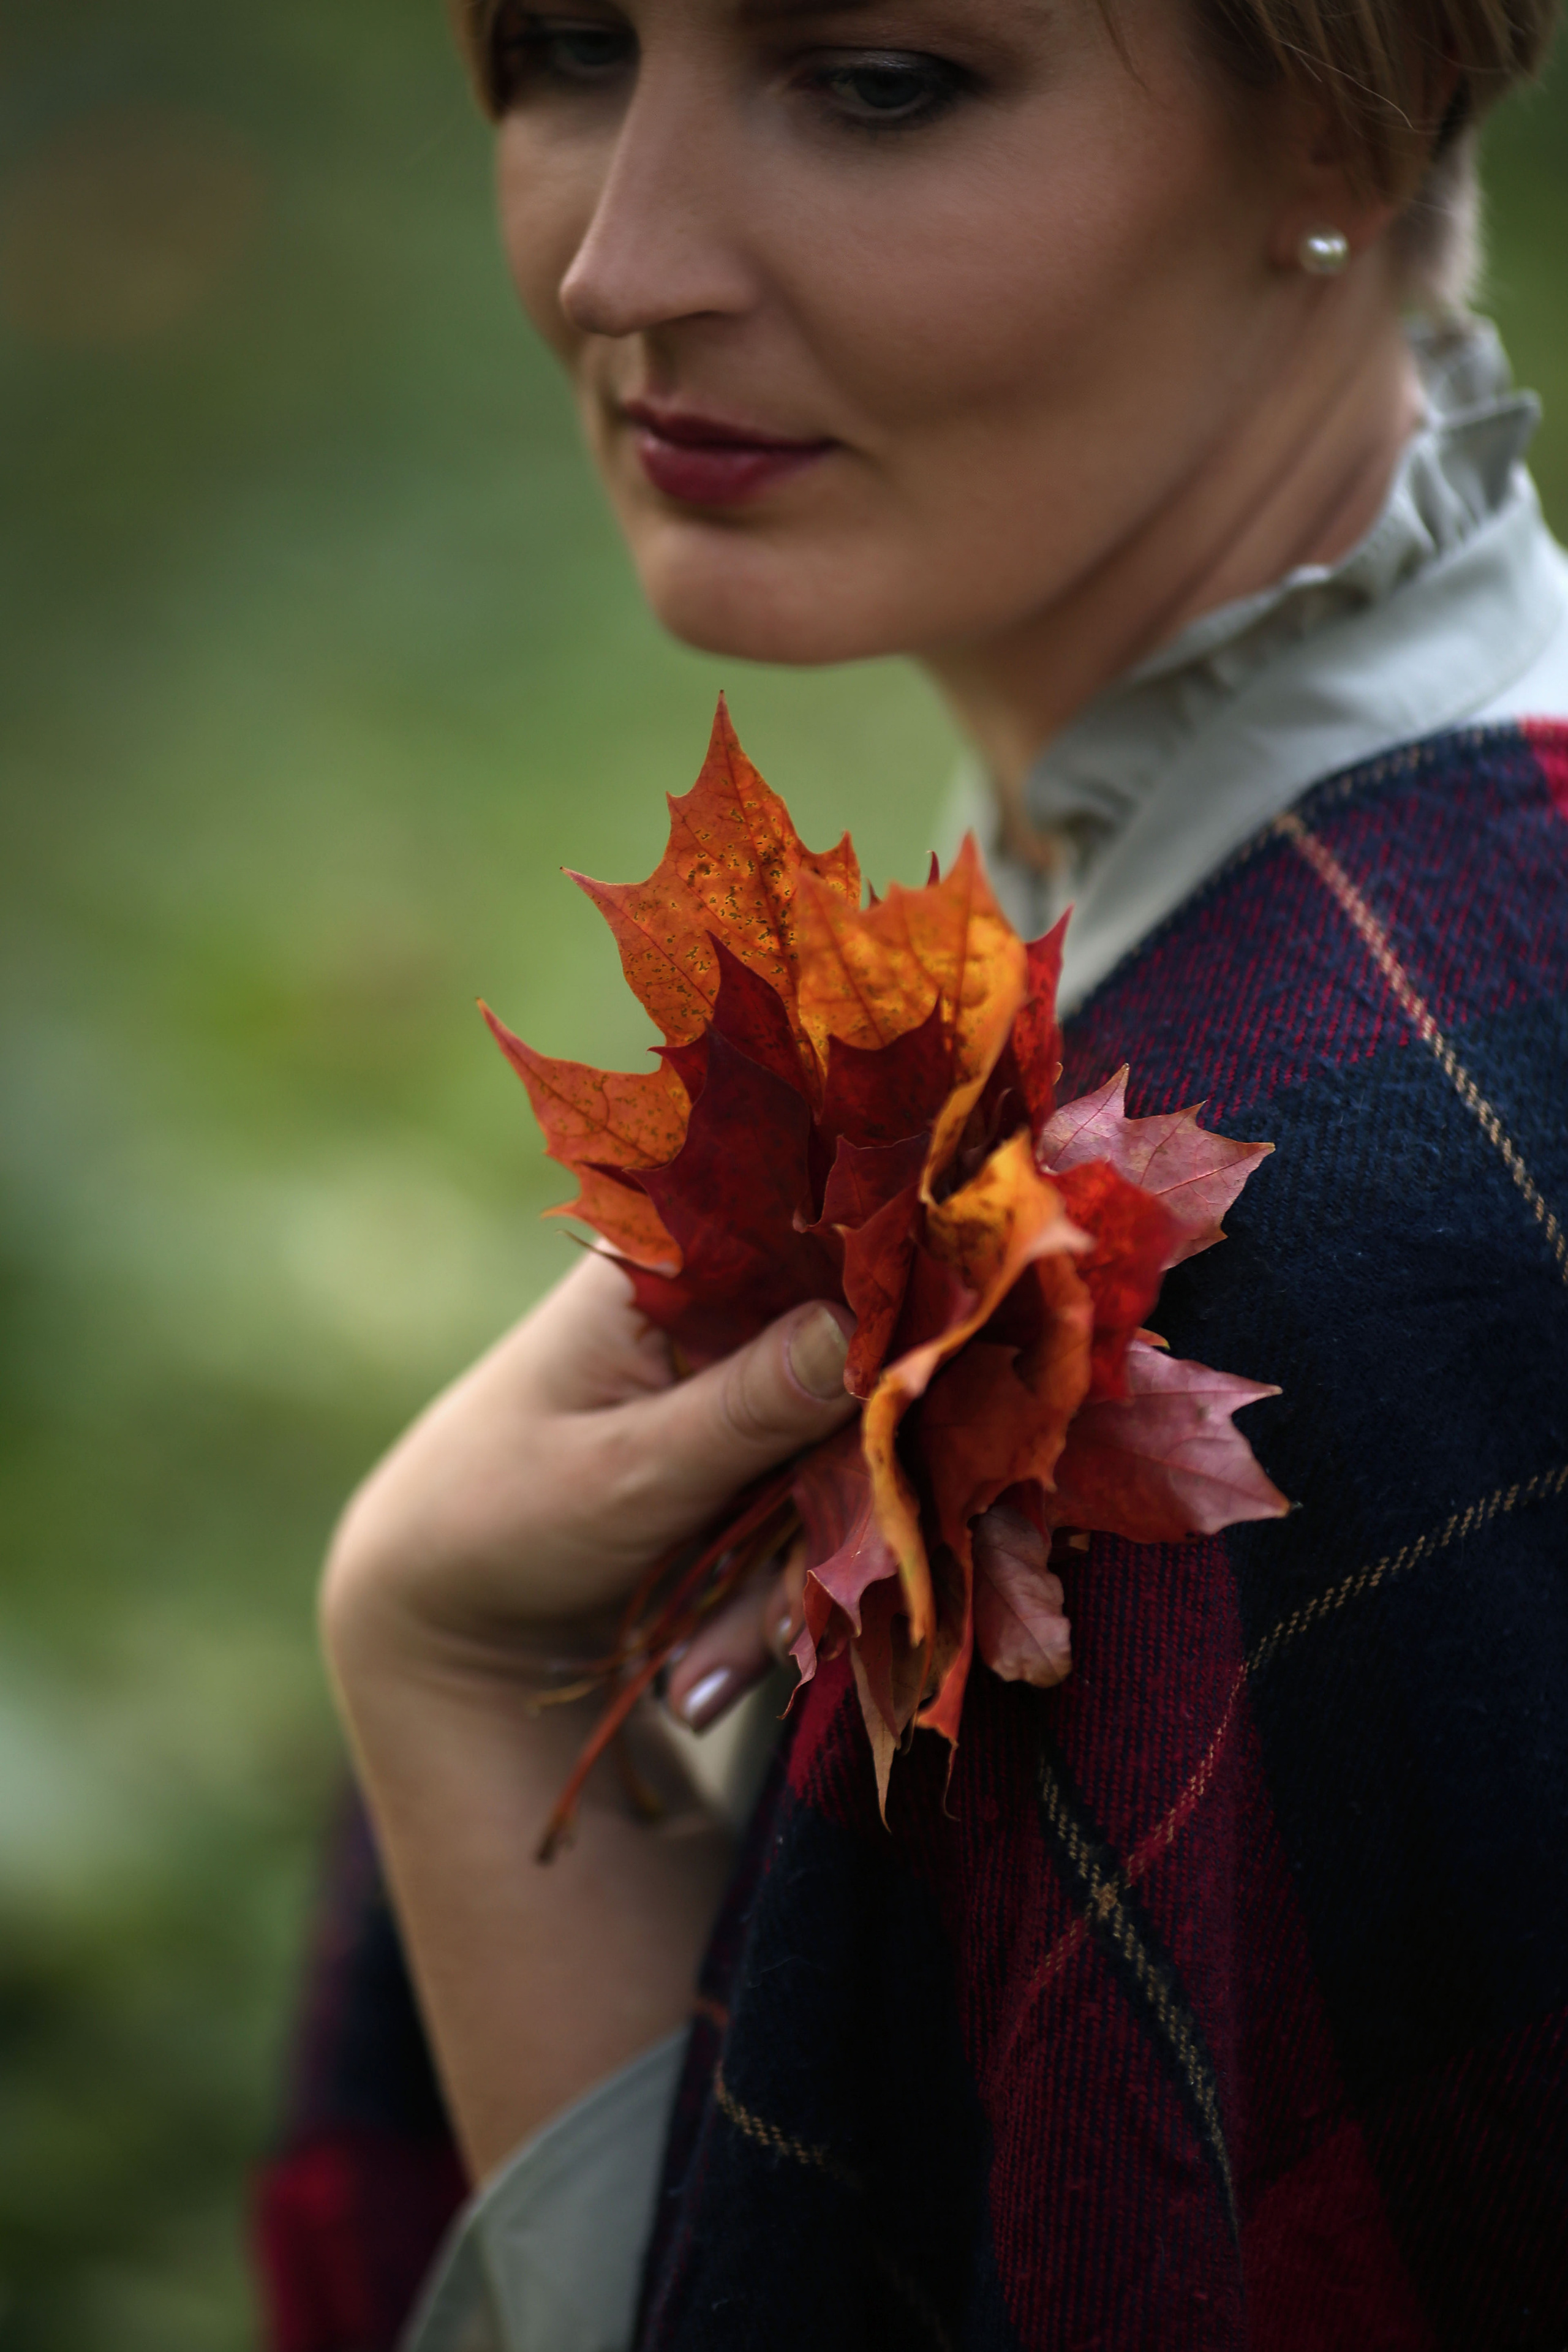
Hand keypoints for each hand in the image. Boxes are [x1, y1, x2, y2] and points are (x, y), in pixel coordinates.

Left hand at [318, 1249, 859, 2176]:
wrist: (446, 1618)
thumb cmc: (496, 1520)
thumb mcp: (620, 1472)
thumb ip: (747, 1407)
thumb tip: (868, 1330)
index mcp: (669, 1256)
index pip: (822, 1239)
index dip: (892, 1311)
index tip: (922, 1408)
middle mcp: (725, 1302)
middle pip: (860, 1360)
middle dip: (842, 1500)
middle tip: (780, 1623)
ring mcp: (752, 1382)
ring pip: (851, 1454)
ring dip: (795, 1579)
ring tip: (699, 1678)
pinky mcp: (769, 1457)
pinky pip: (823, 1511)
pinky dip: (780, 1597)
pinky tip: (705, 1672)